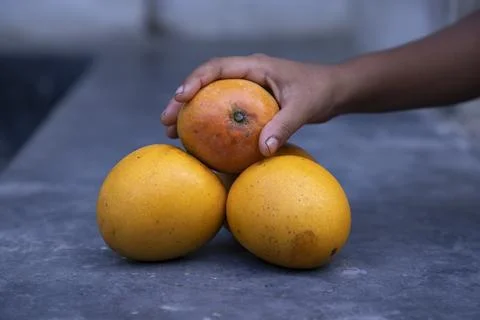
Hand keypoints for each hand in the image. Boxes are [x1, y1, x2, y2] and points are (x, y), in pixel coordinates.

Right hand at [161, 54, 340, 155]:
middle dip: (183, 101)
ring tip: (174, 133)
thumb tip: (263, 151)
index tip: (179, 98)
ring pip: (211, 97)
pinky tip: (201, 141)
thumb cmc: (319, 93)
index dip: (195, 81)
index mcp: (254, 67)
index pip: (217, 68)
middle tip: (166, 122)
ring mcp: (246, 88)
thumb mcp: (303, 108)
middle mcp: (246, 74)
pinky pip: (224, 109)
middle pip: (205, 83)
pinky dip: (210, 122)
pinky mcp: (250, 102)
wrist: (332, 91)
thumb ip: (284, 126)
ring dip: (192, 113)